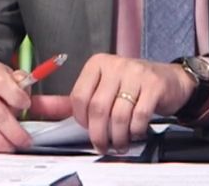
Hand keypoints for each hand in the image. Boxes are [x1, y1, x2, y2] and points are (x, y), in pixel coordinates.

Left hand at [69, 53, 193, 153]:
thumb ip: (75, 99)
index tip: (88, 129)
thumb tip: (39, 107)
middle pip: (98, 108)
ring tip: (120, 143)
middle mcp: (116, 64)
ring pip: (118, 115)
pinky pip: (139, 116)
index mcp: (98, 63)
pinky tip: (135, 132)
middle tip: (103, 145)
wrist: (170, 80)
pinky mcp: (154, 85)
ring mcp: (136, 73)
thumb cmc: (133, 86)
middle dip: (99, 134)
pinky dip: (135, 131)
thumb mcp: (104, 87)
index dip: (82, 120)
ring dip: (118, 137)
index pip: (79, 96)